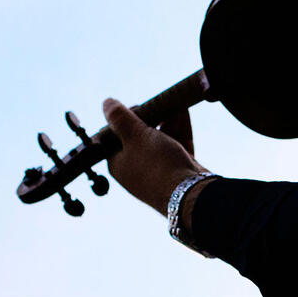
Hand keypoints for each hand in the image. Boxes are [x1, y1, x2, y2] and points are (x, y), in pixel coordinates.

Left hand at [101, 98, 206, 215]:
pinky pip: (175, 144)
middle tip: (158, 104)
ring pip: (160, 138)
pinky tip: (183, 112)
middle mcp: (135, 168)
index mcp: (118, 163)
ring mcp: (157, 170)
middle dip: (152, 116)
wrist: (191, 194)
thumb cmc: (157, 165)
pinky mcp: (176, 170)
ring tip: (174, 102)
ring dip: (167, 119)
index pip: (115, 135)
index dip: (125, 118)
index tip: (138, 107)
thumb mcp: (135, 135)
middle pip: (139, 135)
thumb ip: (120, 118)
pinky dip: (179, 128)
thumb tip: (106, 103)